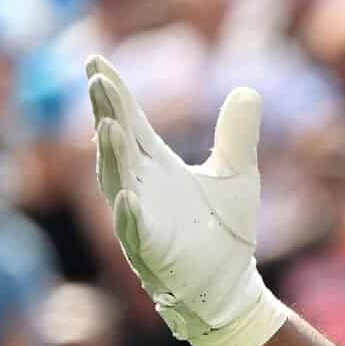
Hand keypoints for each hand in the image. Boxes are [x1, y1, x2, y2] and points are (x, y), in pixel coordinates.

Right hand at [86, 54, 288, 345]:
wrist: (231, 286)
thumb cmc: (225, 231)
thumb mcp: (237, 174)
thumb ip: (237, 135)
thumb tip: (248, 89)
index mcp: (155, 165)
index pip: (128, 120)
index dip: (113, 92)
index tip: (95, 59)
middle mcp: (140, 186)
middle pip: (116, 143)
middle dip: (105, 112)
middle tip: (98, 80)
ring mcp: (140, 219)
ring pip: (116, 182)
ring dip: (111, 156)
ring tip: (108, 126)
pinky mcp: (149, 251)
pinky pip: (133, 231)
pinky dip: (129, 214)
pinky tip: (126, 196)